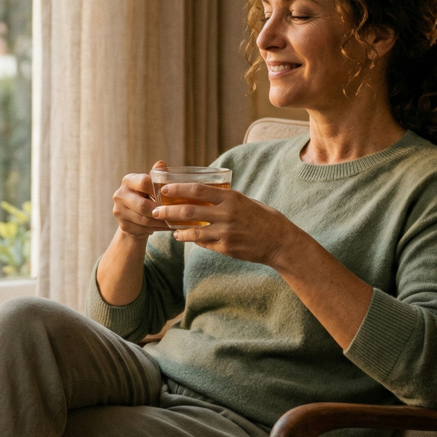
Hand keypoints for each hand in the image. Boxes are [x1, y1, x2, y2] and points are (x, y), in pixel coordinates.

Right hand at [111, 160, 170, 240]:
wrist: (134, 217)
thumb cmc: (146, 196)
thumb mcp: (151, 185)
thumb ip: (156, 176)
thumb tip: (162, 164)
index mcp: (128, 181)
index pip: (143, 183)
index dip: (158, 190)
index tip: (171, 195)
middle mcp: (120, 195)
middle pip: (143, 205)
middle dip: (160, 210)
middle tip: (176, 213)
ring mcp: (119, 211)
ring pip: (144, 220)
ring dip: (161, 222)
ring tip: (175, 221)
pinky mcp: (123, 226)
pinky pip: (143, 229)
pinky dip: (158, 229)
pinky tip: (167, 227)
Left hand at [151, 183, 301, 268]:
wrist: (280, 242)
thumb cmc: (263, 218)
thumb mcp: (246, 201)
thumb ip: (225, 199)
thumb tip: (203, 195)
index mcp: (232, 198)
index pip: (198, 190)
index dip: (179, 189)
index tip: (164, 189)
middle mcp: (227, 214)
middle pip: (189, 211)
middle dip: (168, 211)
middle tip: (156, 210)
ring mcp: (226, 233)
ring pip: (193, 231)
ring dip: (178, 230)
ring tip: (170, 229)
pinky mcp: (226, 248)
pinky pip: (204, 243)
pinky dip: (194, 240)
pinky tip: (187, 237)